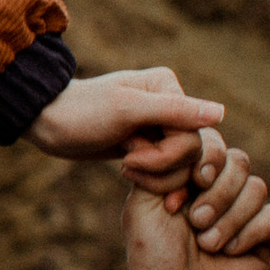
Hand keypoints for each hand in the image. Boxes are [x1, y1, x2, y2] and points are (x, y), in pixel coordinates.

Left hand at [28, 63, 227, 189]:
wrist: (48, 123)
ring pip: (183, 167)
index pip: (193, 136)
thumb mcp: (126, 110)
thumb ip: (173, 111)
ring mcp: (162, 127)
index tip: (129, 155)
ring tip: (125, 166)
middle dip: (159, 167)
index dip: (165, 156)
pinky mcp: (151, 146)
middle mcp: (172, 105)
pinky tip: (131, 174)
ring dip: (154, 176)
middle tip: (126, 164)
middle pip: (191, 154)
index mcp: (170, 88)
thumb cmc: (82, 113)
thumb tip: (221, 113)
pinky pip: (170, 172)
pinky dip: (154, 180)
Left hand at [116, 141, 269, 269]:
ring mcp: (243, 214)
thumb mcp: (143, 203)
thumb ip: (160, 164)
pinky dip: (250, 232)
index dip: (207, 158)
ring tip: (207, 242)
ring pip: (257, 188)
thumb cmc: (152, 255)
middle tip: (195, 221)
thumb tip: (170, 131)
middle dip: (218, 192)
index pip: (212, 144)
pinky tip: (229, 252)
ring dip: (230, 216)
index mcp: (189, 178)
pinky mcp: (264, 238)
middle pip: (239, 162)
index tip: (192, 182)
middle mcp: (218, 191)